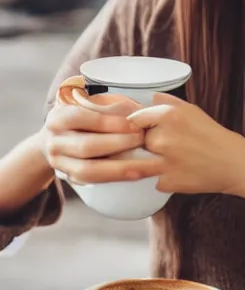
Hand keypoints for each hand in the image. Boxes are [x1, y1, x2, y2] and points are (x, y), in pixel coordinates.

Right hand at [41, 103, 162, 184]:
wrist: (63, 139)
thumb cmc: (84, 119)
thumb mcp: (91, 106)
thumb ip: (111, 109)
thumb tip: (138, 113)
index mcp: (57, 119)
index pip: (79, 118)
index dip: (108, 122)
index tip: (134, 125)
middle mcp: (54, 142)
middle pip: (85, 146)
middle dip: (117, 144)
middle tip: (142, 140)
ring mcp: (60, 164)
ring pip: (88, 171)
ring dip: (119, 168)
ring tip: (145, 163)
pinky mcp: (71, 179)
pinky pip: (94, 182)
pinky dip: (117, 178)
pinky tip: (137, 174)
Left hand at [128, 94, 244, 197]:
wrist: (236, 165)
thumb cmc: (216, 138)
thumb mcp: (194, 112)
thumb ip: (169, 103)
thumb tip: (150, 98)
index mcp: (170, 115)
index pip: (134, 119)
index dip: (136, 126)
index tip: (140, 131)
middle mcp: (164, 137)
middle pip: (136, 140)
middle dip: (144, 144)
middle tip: (161, 148)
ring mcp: (164, 161)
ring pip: (138, 161)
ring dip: (146, 162)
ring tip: (161, 162)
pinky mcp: (168, 181)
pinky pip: (151, 178)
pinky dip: (160, 178)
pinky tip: (176, 174)